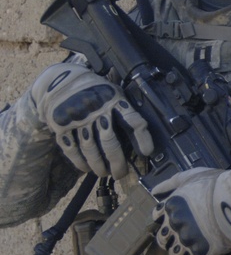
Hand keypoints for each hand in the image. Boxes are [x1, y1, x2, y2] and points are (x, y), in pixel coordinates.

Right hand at [31, 63, 153, 178]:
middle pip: (110, 142)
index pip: (133, 120)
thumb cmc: (95, 91)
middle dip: (117, 162)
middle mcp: (97, 108)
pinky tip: (86, 168)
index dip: (142, 138)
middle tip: (121, 173)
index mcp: (115, 99)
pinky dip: (80, 162)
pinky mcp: (61, 125)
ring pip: (90, 149)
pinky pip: (71, 149)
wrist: (60, 81)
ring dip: (98, 165)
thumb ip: (125, 110)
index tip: (147, 153)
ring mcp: (77, 117)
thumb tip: (141, 137)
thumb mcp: (113, 92)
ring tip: (104, 173)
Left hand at [151, 167, 230, 254]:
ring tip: (195, 247)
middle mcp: (175, 226)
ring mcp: (187, 241)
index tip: (176, 219)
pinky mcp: (202, 253)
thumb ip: (171, 183)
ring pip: (175, 254)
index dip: (166, 219)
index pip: (157, 218)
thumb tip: (155, 191)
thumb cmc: (216, 184)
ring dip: (181, 252)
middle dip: (170, 238)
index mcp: (170, 207)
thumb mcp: (191, 175)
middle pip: (163, 239)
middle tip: (185, 235)